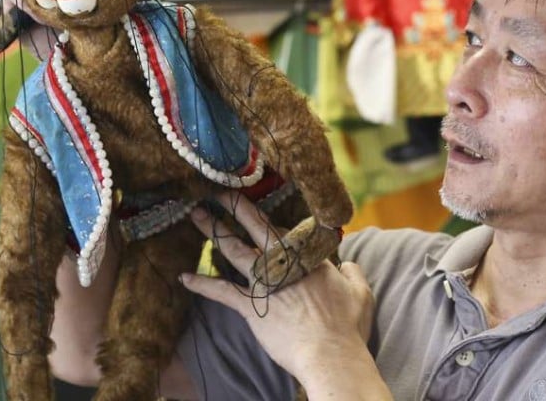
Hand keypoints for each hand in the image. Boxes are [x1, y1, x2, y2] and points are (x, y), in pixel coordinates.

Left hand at [180, 193, 374, 376]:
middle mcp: (282, 262)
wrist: (329, 354)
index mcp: (307, 256)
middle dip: (235, 205)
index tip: (254, 200)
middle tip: (218, 191)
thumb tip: (349, 264)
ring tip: (196, 215)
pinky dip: (202, 285)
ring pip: (233, 249)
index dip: (268, 216)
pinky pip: (222, 292)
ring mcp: (264, 283)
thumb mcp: (360, 293)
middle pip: (255, 226)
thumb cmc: (347, 326)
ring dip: (213, 231)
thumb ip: (353, 273)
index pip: (284, 229)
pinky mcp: (251, 307)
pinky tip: (184, 277)